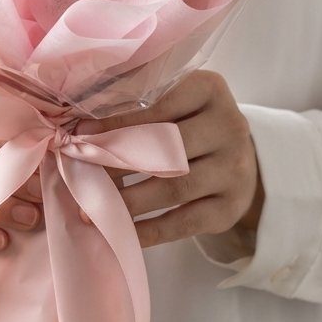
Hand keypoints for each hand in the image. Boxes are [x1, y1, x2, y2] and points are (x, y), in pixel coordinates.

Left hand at [90, 70, 263, 247]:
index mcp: (210, 90)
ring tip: (92, 207)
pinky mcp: (231, 207)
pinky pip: (185, 222)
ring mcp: (234, 170)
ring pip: (174, 187)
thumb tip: (83, 121)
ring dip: (129, 200)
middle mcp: (229, 127)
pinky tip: (122, 232)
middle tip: (80, 174)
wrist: (240, 159)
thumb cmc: (191, 123)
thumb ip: (138, 101)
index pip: (161, 103)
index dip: (118, 120)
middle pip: (168, 147)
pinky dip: (151, 231)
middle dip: (117, 162)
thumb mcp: (176, 100)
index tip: (80, 133)